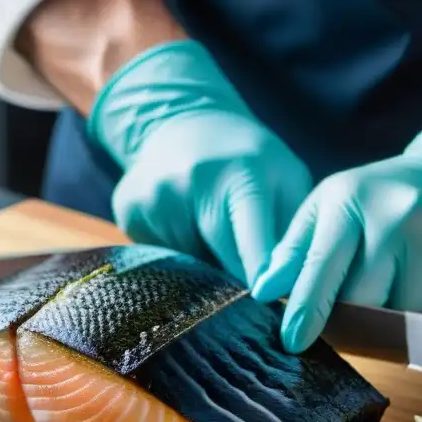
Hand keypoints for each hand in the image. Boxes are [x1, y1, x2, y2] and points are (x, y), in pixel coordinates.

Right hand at [88, 39, 311, 287]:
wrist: (185, 123)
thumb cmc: (249, 161)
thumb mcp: (286, 180)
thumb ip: (292, 232)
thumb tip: (292, 288)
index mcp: (243, 174)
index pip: (252, 242)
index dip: (261, 277)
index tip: (266, 298)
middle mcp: (193, 180)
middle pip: (219, 260)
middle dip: (237, 273)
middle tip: (249, 270)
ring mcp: (155, 194)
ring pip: (188, 264)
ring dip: (205, 264)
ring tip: (210, 233)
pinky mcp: (129, 208)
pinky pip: (160, 256)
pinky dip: (177, 253)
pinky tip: (183, 225)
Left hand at [251, 116, 421, 352]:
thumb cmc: (380, 198)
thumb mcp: (329, 207)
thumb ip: (295, 250)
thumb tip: (263, 290)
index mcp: (349, 201)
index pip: (320, 267)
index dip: (306, 310)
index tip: (293, 342)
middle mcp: (394, 217)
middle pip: (360, 302)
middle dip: (352, 319)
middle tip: (356, 311)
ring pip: (400, 318)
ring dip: (392, 323)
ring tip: (396, 291)